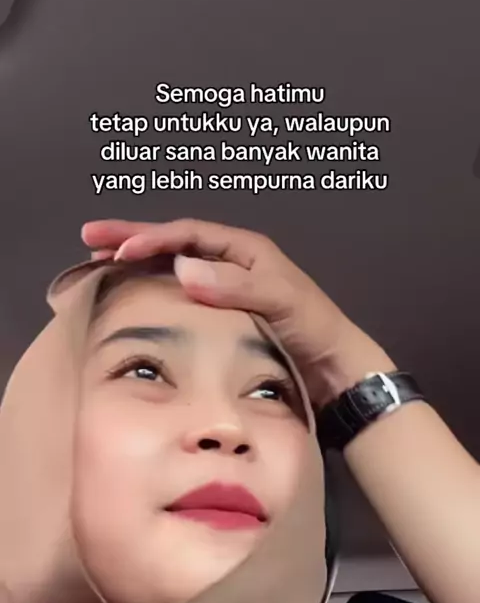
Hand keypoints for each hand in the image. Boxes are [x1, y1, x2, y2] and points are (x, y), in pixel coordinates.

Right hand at [81, 218, 394, 404]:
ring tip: (100, 262)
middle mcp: (232, 263)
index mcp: (245, 250)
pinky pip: (180, 295)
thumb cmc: (314, 328)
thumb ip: (236, 285)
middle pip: (173, 243)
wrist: (334, 369)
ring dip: (138, 262)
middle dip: (132, 238)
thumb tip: (182, 267)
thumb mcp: (279, 301)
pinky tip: (133, 295)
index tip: (119, 250)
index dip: (151, 238)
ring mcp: (225, 289)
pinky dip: (153, 291)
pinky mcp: (222, 315)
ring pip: (172, 267)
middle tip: (90, 238)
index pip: (187, 234)